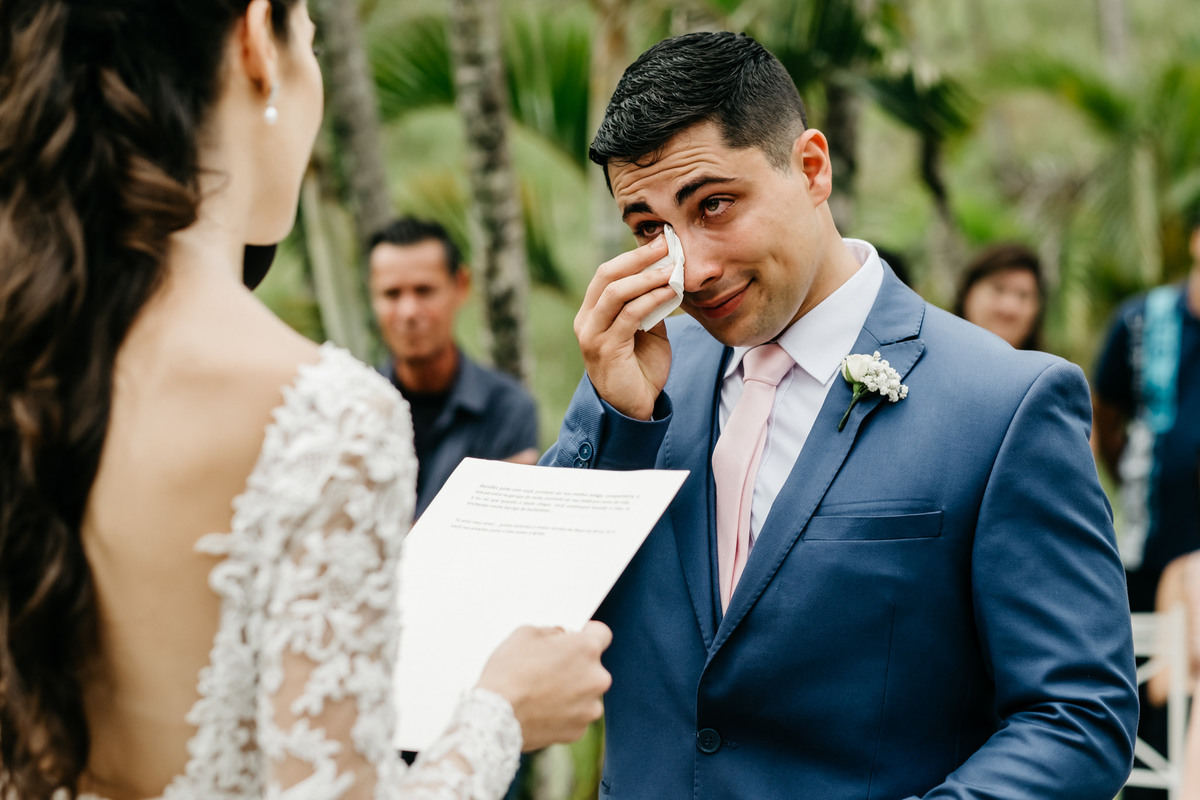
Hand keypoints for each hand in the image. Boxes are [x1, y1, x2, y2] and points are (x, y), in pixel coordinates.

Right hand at [477, 621, 612, 750]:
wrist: (494, 717)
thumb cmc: (507, 673)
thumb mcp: (525, 634)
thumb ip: (551, 632)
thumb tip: (560, 638)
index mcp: (586, 649)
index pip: (601, 634)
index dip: (586, 634)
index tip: (574, 640)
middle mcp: (596, 678)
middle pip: (593, 667)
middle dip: (575, 666)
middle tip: (548, 669)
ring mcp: (590, 708)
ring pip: (585, 694)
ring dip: (571, 692)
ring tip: (541, 694)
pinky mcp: (578, 731)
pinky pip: (575, 716)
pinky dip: (563, 714)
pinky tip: (540, 711)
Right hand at [574, 238, 679, 419]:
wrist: (633, 409)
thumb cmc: (639, 369)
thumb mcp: (645, 331)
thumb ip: (649, 306)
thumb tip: (667, 277)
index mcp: (591, 313)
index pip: (607, 273)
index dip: (632, 255)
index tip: (660, 242)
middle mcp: (586, 321)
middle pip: (607, 275)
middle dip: (638, 257)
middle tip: (666, 245)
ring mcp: (592, 335)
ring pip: (616, 293)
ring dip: (647, 277)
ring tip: (673, 267)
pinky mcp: (606, 350)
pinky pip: (630, 316)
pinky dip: (651, 300)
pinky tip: (670, 292)